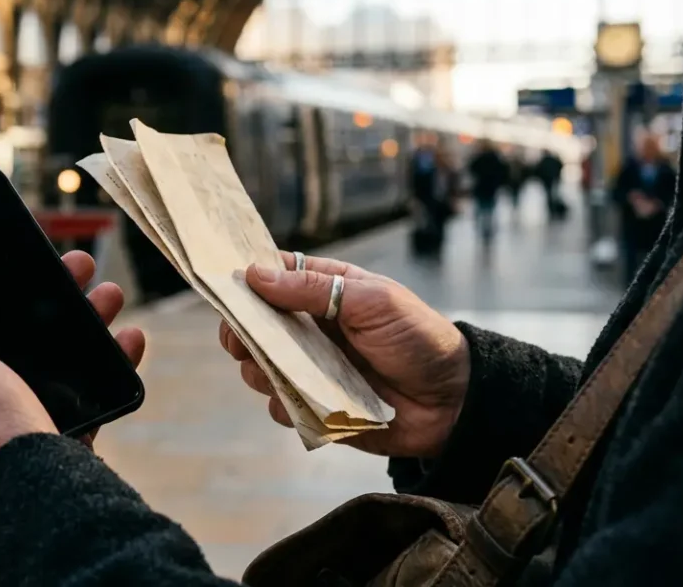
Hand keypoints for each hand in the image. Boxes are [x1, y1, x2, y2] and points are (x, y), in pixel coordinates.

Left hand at [0, 251, 146, 492]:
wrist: (35, 503)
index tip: (31, 257)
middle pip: (21, 333)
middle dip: (55, 297)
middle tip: (84, 268)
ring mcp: (23, 419)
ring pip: (60, 358)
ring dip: (88, 322)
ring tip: (113, 297)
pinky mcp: (60, 439)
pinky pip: (90, 392)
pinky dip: (111, 363)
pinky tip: (130, 343)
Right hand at [219, 252, 469, 458]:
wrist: (454, 401)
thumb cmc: (419, 338)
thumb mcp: (371, 301)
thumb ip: (313, 288)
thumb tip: (255, 274)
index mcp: (325, 292)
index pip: (272, 280)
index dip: (247, 285)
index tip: (228, 293)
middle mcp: (312, 329)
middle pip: (256, 327)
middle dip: (243, 334)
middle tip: (240, 342)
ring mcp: (312, 368)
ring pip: (261, 368)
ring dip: (259, 370)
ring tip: (273, 372)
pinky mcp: (317, 406)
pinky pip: (282, 407)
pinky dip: (283, 405)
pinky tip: (301, 401)